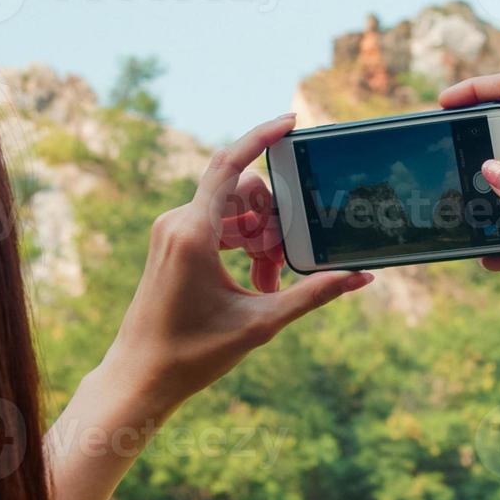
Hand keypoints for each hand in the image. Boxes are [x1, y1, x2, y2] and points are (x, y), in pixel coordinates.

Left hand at [100, 113, 373, 417]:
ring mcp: (171, 232)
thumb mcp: (261, 323)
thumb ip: (313, 294)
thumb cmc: (193, 354)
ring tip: (269, 282)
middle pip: (242, 192)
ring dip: (259, 238)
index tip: (291, 122)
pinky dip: (241, 245)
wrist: (140, 377)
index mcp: (193, 233)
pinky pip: (216, 226)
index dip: (262, 137)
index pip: (231, 164)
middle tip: (283, 264)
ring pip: (232, 212)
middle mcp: (177, 223)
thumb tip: (359, 278)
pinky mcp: (171, 244)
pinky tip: (256, 281)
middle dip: (273, 220)